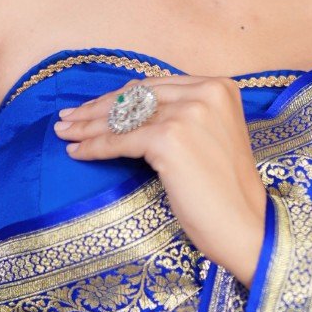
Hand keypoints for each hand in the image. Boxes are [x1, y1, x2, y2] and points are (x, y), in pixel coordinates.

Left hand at [53, 75, 266, 286]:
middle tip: (68, 118)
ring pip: (125, 117)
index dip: (120, 96)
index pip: (156, 86)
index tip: (93, 106)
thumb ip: (183, 118)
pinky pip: (120, 141)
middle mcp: (206, 93)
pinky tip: (77, 152)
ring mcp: (188, 114)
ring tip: (64, 133)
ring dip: (88, 126)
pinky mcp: (170, 139)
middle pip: (137, 96)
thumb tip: (129, 114)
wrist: (246, 225)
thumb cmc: (227, 192)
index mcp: (219, 87)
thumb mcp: (211, 139)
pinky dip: (95, 147)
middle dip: (97, 108)